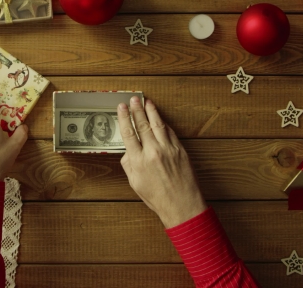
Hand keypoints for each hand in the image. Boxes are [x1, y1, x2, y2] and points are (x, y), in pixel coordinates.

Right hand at [117, 97, 206, 227]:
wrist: (182, 205)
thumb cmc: (158, 198)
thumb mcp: (135, 183)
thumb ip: (129, 165)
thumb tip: (128, 151)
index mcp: (139, 161)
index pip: (129, 133)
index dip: (124, 118)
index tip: (121, 107)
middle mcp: (153, 152)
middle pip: (143, 125)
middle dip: (137, 110)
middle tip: (133, 98)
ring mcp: (168, 149)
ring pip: (158, 124)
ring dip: (151, 111)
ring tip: (147, 102)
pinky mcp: (180, 150)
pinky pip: (170, 132)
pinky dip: (164, 123)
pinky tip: (160, 118)